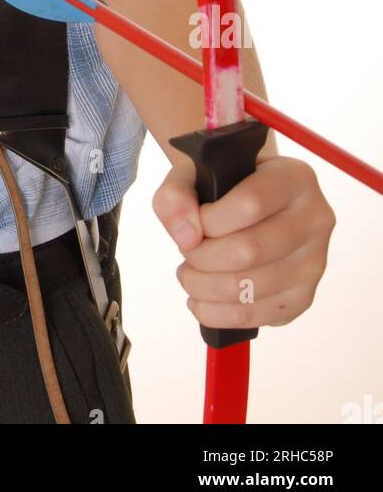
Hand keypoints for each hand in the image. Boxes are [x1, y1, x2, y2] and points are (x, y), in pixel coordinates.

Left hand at [153, 155, 335, 331]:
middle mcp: (315, 219)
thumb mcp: (194, 174)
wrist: (251, 206)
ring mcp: (314, 263)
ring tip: (189, 274)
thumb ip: (176, 194)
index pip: (250, 204)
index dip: (209, 221)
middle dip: (201, 258)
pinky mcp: (302, 298)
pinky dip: (215, 313)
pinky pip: (254, 317)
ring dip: (203, 287)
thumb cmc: (222, 186)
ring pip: (249, 288)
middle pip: (249, 251)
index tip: (192, 224)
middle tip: (185, 253)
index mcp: (295, 178)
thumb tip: (186, 236)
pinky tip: (201, 298)